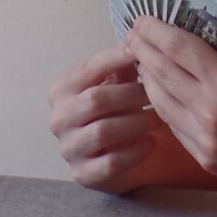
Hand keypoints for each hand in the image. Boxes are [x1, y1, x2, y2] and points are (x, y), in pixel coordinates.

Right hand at [47, 43, 165, 193]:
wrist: (112, 158)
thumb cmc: (114, 113)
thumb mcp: (115, 85)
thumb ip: (122, 66)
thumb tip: (138, 41)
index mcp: (61, 91)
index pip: (90, 68)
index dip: (118, 58)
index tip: (144, 52)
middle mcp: (58, 119)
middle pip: (96, 100)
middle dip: (132, 94)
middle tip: (158, 91)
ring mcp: (68, 149)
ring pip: (104, 131)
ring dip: (136, 122)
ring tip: (158, 117)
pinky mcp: (83, 175)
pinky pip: (112, 162)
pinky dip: (135, 150)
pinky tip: (151, 142)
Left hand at [130, 17, 216, 193]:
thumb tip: (192, 49)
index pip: (179, 49)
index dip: (155, 32)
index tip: (141, 21)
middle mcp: (213, 113)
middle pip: (163, 75)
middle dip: (143, 53)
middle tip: (132, 37)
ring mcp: (208, 140)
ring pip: (162, 104)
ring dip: (149, 81)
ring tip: (142, 63)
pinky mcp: (208, 159)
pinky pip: (177, 127)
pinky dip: (166, 107)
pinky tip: (162, 93)